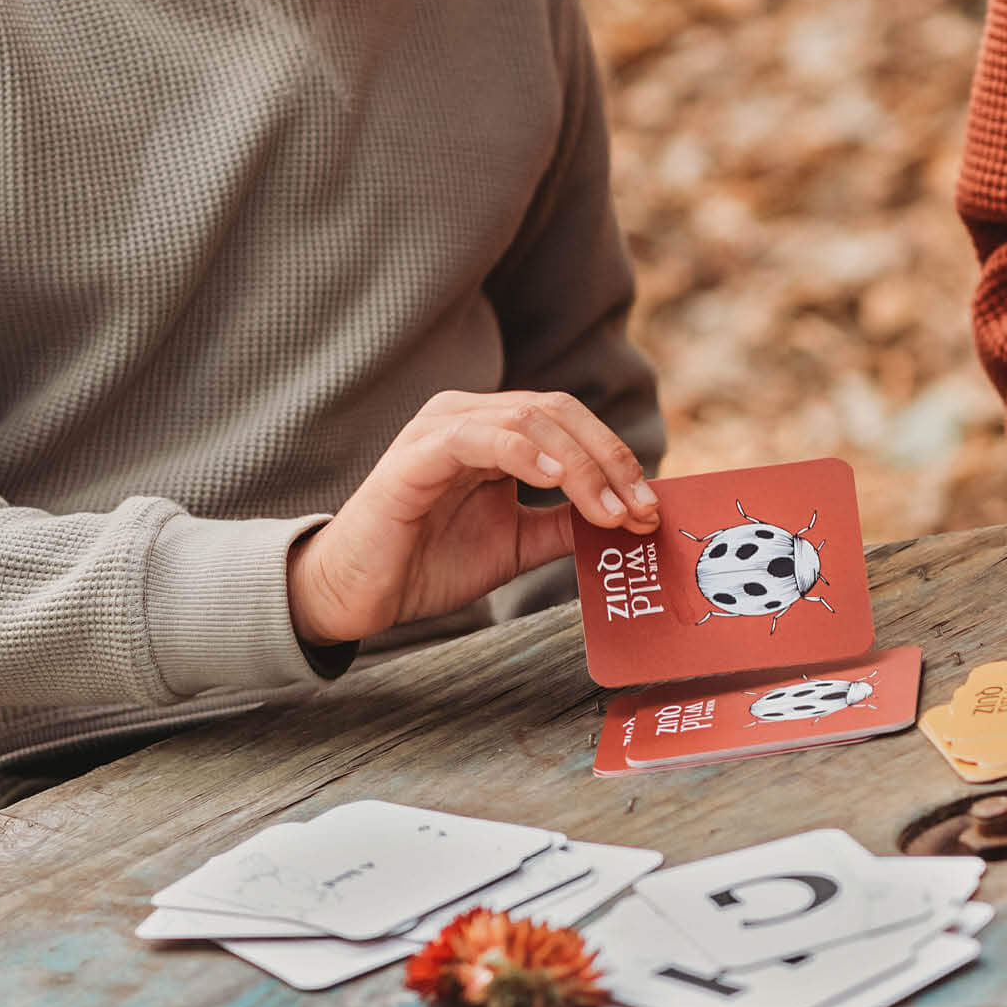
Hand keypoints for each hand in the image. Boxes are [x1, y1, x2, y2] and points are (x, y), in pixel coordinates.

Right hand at [287, 390, 658, 644]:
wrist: (357, 595)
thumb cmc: (427, 561)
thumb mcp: (516, 543)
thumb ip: (564, 524)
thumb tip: (626, 519)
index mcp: (493, 430)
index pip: (570, 422)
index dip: (616, 460)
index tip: (648, 510)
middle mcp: (468, 416)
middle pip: (559, 412)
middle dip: (610, 460)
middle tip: (639, 509)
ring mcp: (440, 429)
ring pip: (528, 419)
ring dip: (580, 464)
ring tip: (608, 510)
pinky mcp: (414, 456)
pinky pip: (476, 437)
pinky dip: (522, 451)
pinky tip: (553, 479)